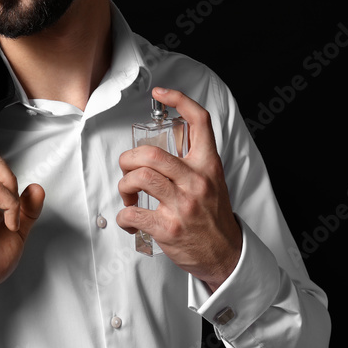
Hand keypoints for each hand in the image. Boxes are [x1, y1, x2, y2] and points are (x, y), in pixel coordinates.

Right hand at [0, 146, 44, 315]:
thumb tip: (36, 188)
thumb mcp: (16, 231)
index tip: (14, 206)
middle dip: (9, 175)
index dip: (10, 178)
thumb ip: (27, 209)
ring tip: (10, 217)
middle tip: (11, 205)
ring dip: (10, 191)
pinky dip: (8, 204)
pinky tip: (8, 225)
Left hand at [117, 87, 241, 290]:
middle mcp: (196, 181)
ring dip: (124, 184)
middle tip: (127, 168)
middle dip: (128, 159)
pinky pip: (132, 213)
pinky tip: (129, 219)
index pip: (200, 121)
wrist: (225, 254)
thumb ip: (192, 161)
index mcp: (208, 165)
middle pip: (151, 153)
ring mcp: (183, 205)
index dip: (179, 99)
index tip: (161, 92)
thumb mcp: (213, 180)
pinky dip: (123, 216)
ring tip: (128, 194)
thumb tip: (161, 146)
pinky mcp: (168, 227)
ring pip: (139, 178)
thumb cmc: (213, 217)